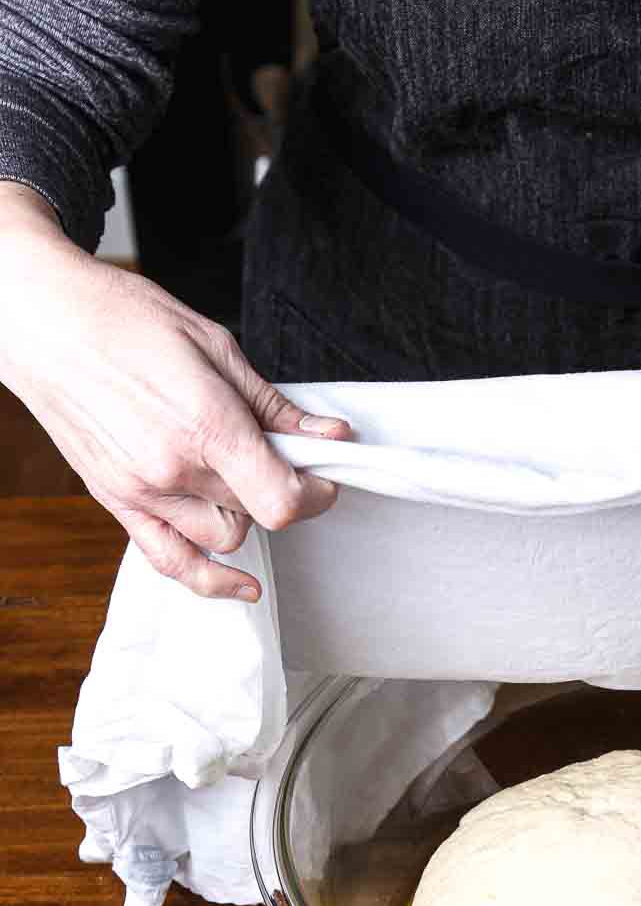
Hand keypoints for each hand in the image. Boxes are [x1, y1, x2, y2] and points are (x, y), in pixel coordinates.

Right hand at [0, 184, 352, 597]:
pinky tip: (240, 585)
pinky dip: (209, 577)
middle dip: (280, 487)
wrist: (47, 323)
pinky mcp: (117, 500)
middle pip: (257, 512)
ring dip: (243, 514)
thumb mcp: (216, 347)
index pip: (283, 499)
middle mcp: (174, 469)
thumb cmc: (124, 320)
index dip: (316, 493)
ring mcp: (142, 491)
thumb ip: (272, 405)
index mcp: (206, 426)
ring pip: (223, 537)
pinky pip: (170, 561)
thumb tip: (327, 435)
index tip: (322, 474)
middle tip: (279, 456)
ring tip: (237, 476)